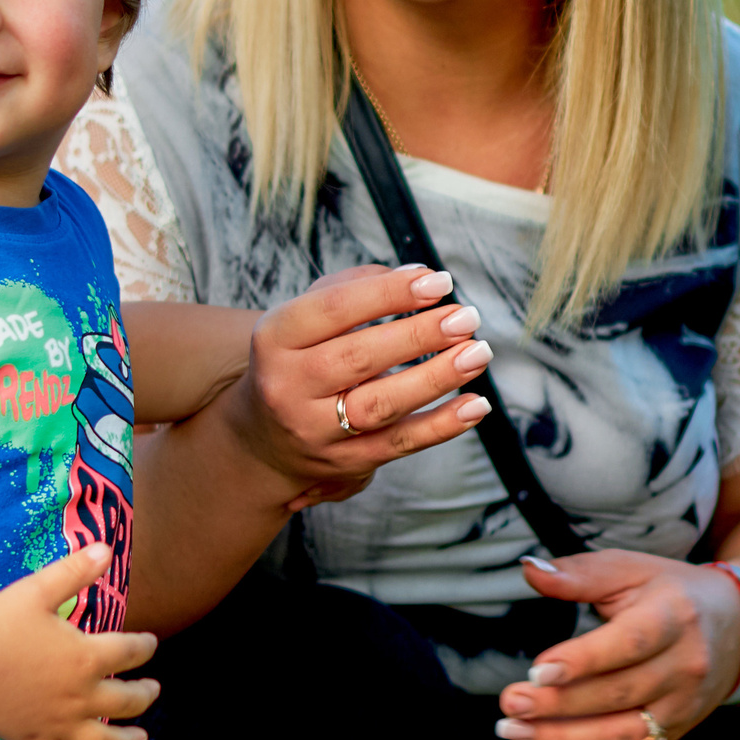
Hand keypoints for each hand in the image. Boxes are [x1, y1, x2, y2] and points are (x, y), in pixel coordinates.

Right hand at [0, 543, 159, 739]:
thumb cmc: (1, 620)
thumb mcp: (41, 588)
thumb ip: (76, 571)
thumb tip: (107, 548)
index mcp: (87, 657)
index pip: (130, 652)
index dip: (144, 646)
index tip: (150, 643)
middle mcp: (80, 695)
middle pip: (126, 700)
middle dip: (144, 695)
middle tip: (152, 690)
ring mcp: (58, 723)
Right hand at [220, 264, 495, 508]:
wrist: (262, 441)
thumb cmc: (298, 360)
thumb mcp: (303, 318)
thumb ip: (353, 288)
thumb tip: (419, 276)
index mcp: (275, 338)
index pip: (334, 309)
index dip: (389, 294)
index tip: (438, 282)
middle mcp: (287, 387)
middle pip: (359, 357)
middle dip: (420, 335)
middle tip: (466, 316)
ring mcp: (315, 430)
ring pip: (381, 404)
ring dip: (436, 378)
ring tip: (477, 352)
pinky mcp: (344, 464)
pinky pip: (399, 443)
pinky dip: (442, 425)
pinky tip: (475, 404)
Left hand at [490, 552, 739, 739]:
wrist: (737, 627)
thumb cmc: (671, 592)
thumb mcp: (631, 569)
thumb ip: (579, 572)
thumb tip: (529, 569)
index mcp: (674, 616)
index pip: (629, 643)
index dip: (583, 660)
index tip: (536, 669)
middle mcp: (685, 666)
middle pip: (620, 693)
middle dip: (560, 704)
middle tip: (511, 703)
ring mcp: (684, 706)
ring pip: (623, 734)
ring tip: (516, 733)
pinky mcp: (675, 732)